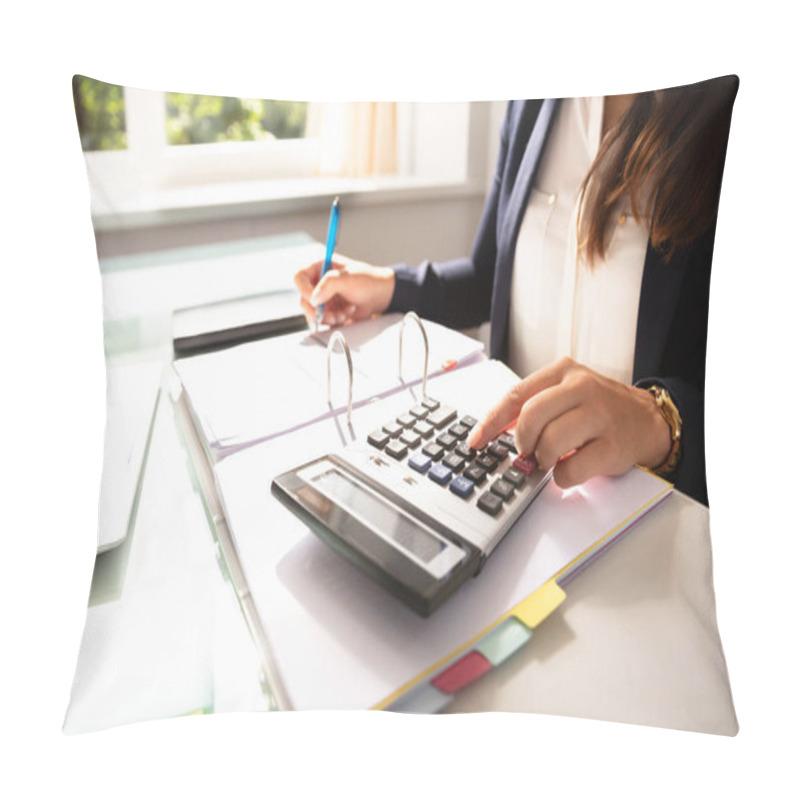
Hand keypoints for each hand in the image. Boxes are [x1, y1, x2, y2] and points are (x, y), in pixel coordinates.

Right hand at [294, 255, 395, 326]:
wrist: (382, 295)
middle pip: (304, 300)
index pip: (300, 278)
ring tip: (344, 313)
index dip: (304, 290)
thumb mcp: (348, 278)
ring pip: (312, 313)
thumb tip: (314, 299)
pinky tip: (347, 314)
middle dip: (319, 310)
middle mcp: (319, 283)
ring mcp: (324, 298)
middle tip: (332, 315)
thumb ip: (329, 285)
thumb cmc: (368, 281)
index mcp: (320, 267)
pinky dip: (334, 321)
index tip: (315, 301)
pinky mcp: (329, 311)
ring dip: (328, 317)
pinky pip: (322, 320)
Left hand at [467, 357, 671, 488]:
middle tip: (528, 451)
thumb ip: (534, 405)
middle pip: (530, 417)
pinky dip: (563, 477)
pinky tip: (569, 469)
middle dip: (522, 441)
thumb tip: (495, 432)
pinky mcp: (613, 446)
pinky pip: (572, 469)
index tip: (476, 441)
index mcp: (563, 372)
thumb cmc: (600, 408)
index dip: (491, 422)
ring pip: (550, 442)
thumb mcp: (566, 393)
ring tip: (551, 459)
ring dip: (543, 459)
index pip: (516, 395)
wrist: (648, 420)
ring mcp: (600, 416)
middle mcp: (582, 388)